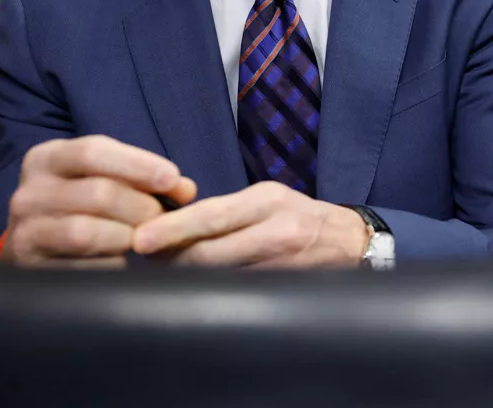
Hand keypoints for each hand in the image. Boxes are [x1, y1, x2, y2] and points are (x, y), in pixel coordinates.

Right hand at [5, 135, 196, 266]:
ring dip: (127, 237)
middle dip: (142, 207)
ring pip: (86, 232)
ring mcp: (24, 231)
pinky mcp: (29, 267)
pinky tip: (122, 261)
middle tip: (162, 218)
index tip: (171, 180)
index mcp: (46, 158)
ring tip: (142, 239)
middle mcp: (28, 192)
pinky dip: (110, 264)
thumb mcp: (106, 180)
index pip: (94, 151)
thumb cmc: (84, 206)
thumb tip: (185, 190)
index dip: (138, 165)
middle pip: (98, 193)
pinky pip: (80, 268)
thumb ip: (144, 178)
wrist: (38, 248)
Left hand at [130, 181, 370, 267]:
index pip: (212, 215)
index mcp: (267, 201)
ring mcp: (279, 264)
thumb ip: (226, 210)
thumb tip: (171, 224)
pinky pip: (235, 292)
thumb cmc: (299, 216)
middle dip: (169, 259)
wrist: (351, 242)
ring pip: (217, 277)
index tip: (141, 239)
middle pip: (208, 254)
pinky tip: (196, 288)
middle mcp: (275, 231)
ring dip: (184, 277)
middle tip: (144, 259)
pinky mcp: (281, 288)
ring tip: (163, 273)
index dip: (174, 229)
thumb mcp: (267, 199)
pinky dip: (210, 290)